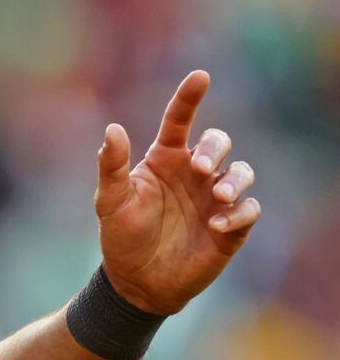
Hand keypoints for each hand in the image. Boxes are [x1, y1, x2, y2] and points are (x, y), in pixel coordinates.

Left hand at [94, 70, 258, 315]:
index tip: (200, 76)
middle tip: (202, 168)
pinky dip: (239, 213)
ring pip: (243, 171)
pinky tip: (216, 225)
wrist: (137, 282)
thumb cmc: (121, 237)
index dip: (189, 97)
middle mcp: (194, 173)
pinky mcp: (231, 225)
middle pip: (219, 141)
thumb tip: (113, 129)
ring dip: (235, 179)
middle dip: (216, 148)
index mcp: (165, 160)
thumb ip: (111, 166)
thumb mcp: (109, 201)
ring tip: (218, 195)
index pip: (180, 120)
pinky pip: (249, 209)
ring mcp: (215, 198)